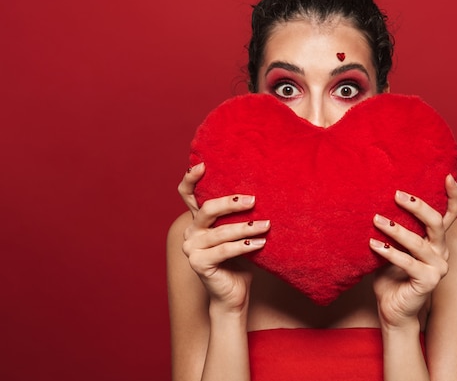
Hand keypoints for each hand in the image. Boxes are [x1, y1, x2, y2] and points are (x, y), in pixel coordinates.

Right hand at [178, 163, 269, 311]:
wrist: (235, 294)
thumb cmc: (241, 260)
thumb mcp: (240, 233)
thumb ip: (240, 215)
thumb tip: (262, 192)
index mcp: (199, 220)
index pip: (187, 194)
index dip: (191, 178)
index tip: (202, 165)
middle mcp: (191, 231)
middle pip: (207, 209)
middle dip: (231, 203)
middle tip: (253, 200)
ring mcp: (191, 248)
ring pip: (220, 231)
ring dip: (246, 227)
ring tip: (266, 225)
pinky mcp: (198, 263)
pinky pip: (223, 250)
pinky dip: (243, 246)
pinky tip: (260, 244)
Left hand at [370, 174, 456, 327]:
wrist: (392, 308)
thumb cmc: (389, 274)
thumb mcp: (392, 245)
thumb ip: (394, 226)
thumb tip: (377, 200)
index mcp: (436, 239)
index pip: (449, 214)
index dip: (452, 195)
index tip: (447, 176)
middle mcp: (441, 250)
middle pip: (436, 222)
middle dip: (418, 206)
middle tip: (397, 195)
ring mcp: (438, 267)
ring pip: (419, 242)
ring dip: (396, 230)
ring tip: (377, 219)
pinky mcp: (429, 281)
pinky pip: (408, 263)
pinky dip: (390, 253)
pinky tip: (374, 245)